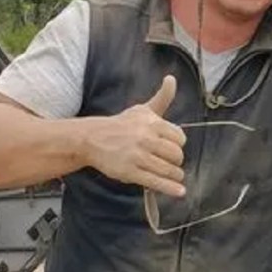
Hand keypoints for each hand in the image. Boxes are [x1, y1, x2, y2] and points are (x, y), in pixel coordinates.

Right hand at [84, 75, 187, 195]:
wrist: (92, 138)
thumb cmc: (121, 125)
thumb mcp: (142, 110)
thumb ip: (161, 98)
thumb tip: (171, 79)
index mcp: (152, 123)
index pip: (179, 138)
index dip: (178, 144)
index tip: (171, 147)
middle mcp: (146, 138)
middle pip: (176, 154)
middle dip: (176, 160)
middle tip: (170, 162)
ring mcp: (138, 156)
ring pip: (168, 169)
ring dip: (175, 175)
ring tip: (174, 176)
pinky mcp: (130, 172)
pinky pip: (155, 181)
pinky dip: (170, 188)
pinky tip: (179, 192)